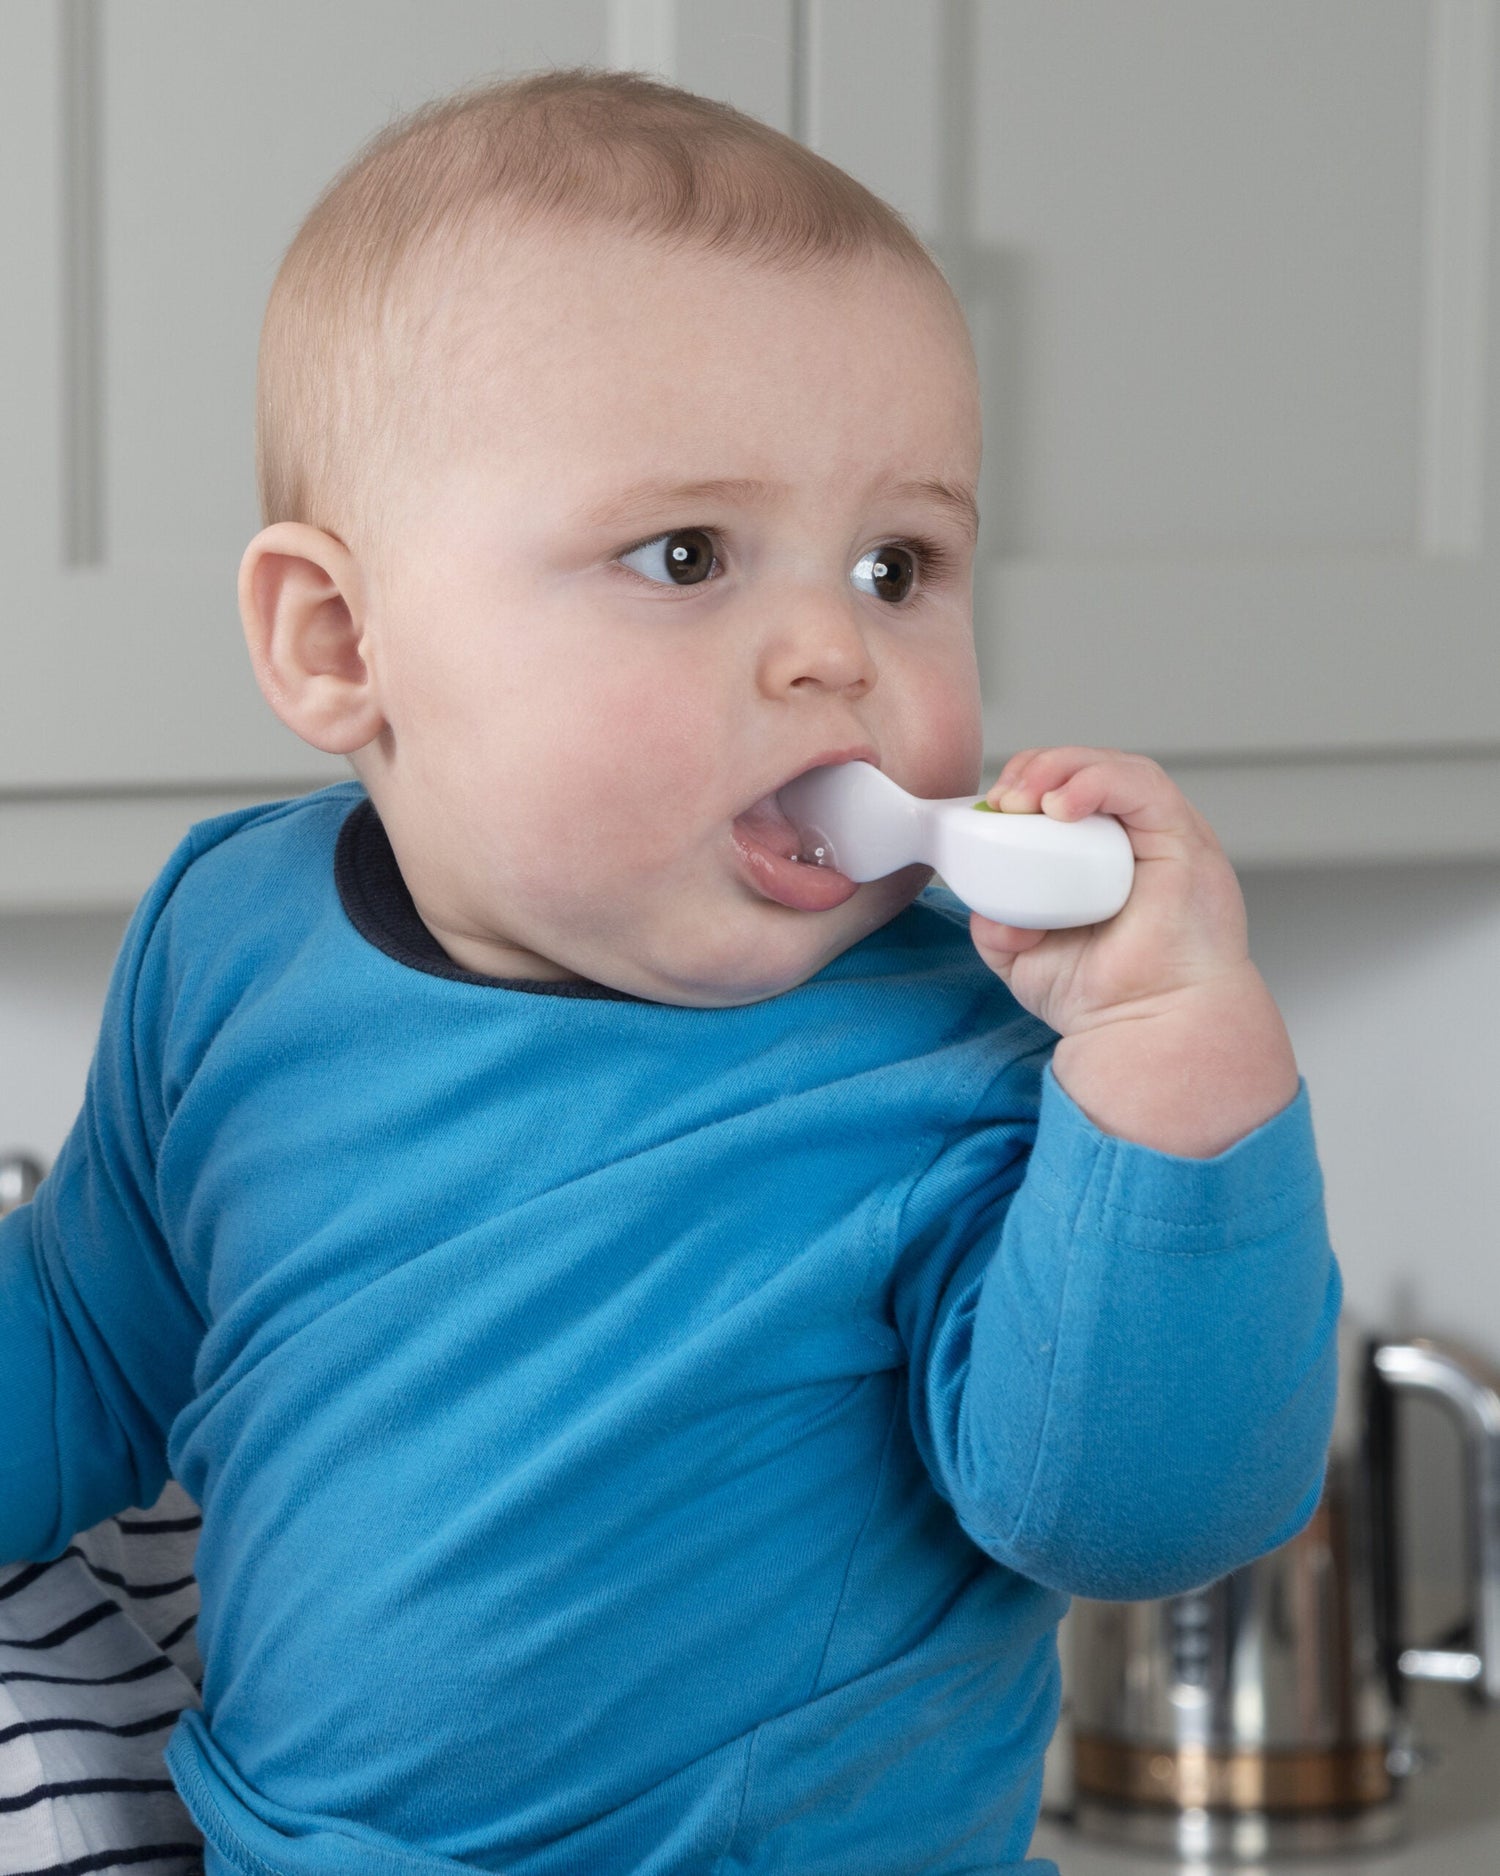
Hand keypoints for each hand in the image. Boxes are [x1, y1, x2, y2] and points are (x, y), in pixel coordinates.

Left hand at [972, 746, 1299, 1154]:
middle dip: (1038, 769)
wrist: (1151, 1031)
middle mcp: (1138, 838)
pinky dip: (1097, 783)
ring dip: (1062, 769)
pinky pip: (1142, 788)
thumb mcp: (1023, 958)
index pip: (1066, 790)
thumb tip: (984, 903)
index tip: (991, 808)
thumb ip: (997, 924)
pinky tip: (1061, 807)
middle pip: (1088, 770)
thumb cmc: (1107, 998)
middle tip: (1002, 799)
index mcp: (1105, 855)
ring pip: (1115, 768)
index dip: (1027, 782)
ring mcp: (1165, 836)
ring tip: (1025, 798)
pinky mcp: (1185, 840)